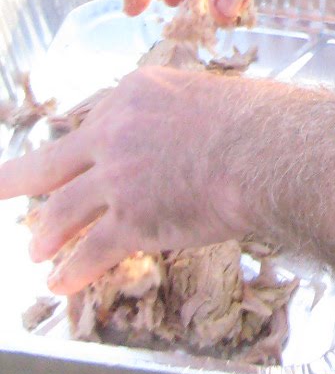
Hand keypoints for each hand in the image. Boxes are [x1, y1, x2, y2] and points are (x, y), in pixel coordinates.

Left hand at [0, 66, 263, 293]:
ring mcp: (118, 178)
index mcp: (137, 91)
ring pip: (63, 210)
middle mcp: (116, 131)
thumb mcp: (213, 95)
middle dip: (16, 179)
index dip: (84, 146)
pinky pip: (90, 250)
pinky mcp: (130, 221)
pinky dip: (72, 270)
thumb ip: (187, 115)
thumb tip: (200, 135)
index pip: (95, 121)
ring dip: (46, 234)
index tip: (75, 156)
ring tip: (34, 251)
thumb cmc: (263, 118)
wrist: (271, 151)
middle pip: (52, 160)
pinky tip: (61, 282)